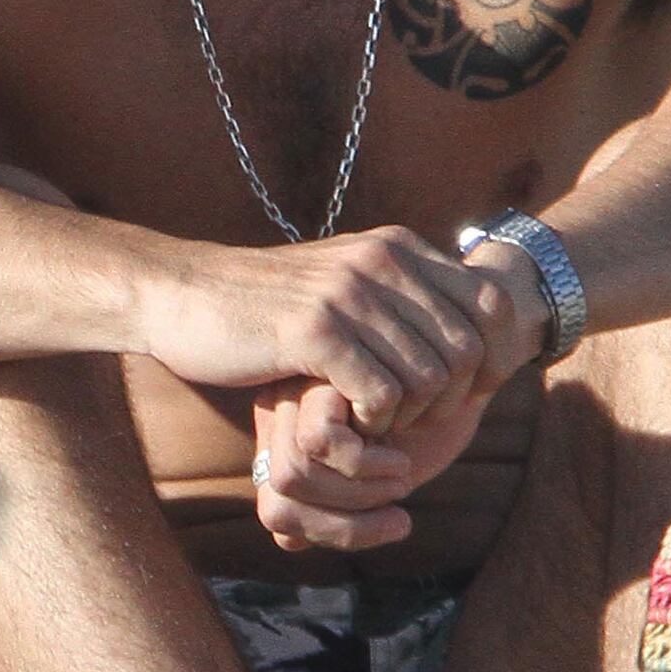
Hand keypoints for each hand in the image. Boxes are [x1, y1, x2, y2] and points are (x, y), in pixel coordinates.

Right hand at [127, 227, 516, 435]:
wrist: (180, 295)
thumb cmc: (263, 304)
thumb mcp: (342, 282)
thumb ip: (397, 293)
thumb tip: (467, 327)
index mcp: (396, 247)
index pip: (490, 304)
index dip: (489, 360)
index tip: (460, 396)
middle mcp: (380, 261)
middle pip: (467, 348)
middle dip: (450, 399)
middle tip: (413, 420)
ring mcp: (347, 294)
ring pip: (430, 377)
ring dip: (410, 416)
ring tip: (377, 423)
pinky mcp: (313, 332)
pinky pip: (383, 394)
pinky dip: (377, 422)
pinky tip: (351, 424)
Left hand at [252, 372, 504, 557]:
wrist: (469, 350)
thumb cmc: (425, 414)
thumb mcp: (383, 470)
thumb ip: (337, 504)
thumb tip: (287, 542)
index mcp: (288, 438)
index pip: (277, 513)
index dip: (328, 534)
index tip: (387, 523)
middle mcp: (281, 411)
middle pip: (280, 500)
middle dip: (346, 527)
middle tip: (398, 507)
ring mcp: (294, 389)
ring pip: (293, 475)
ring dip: (358, 493)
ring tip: (401, 474)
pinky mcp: (320, 370)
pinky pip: (319, 441)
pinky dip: (362, 461)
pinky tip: (398, 440)